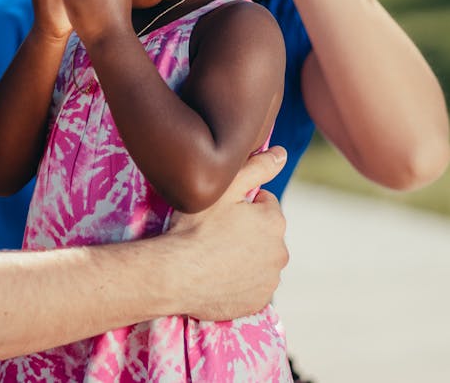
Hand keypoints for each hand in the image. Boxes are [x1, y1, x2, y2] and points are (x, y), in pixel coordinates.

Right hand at [167, 147, 289, 320]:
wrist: (175, 274)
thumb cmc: (195, 228)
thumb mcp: (223, 189)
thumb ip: (257, 167)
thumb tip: (281, 152)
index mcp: (274, 222)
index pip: (263, 203)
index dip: (239, 204)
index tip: (219, 212)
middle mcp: (280, 252)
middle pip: (263, 234)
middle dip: (245, 231)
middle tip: (214, 233)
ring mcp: (270, 281)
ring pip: (258, 260)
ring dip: (243, 256)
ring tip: (213, 255)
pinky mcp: (257, 302)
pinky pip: (251, 286)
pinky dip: (239, 281)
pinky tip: (217, 276)